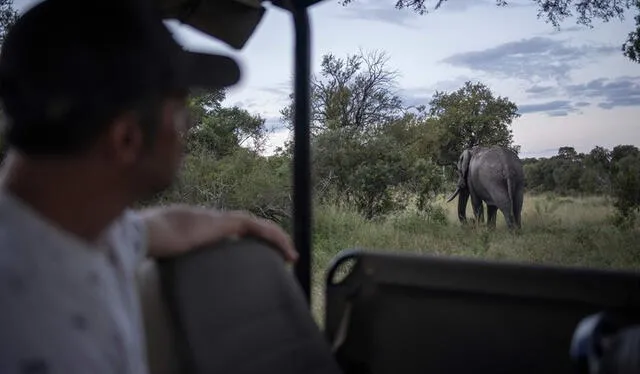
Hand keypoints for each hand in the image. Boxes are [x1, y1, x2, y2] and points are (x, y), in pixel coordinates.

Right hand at [140, 206, 297, 262]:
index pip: (236, 232)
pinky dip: (274, 237)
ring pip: (259, 226)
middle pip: (252, 228)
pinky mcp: (228, 222)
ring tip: (290, 256)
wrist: (151, 231)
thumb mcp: (173, 252)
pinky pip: (259, 228)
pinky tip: (284, 249)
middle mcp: (218, 219)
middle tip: (284, 257)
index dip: (252, 242)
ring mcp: (223, 219)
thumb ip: (180, 258)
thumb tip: (177, 275)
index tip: (261, 256)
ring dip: (278, 240)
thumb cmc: (155, 244)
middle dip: (270, 241)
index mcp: (205, 226)